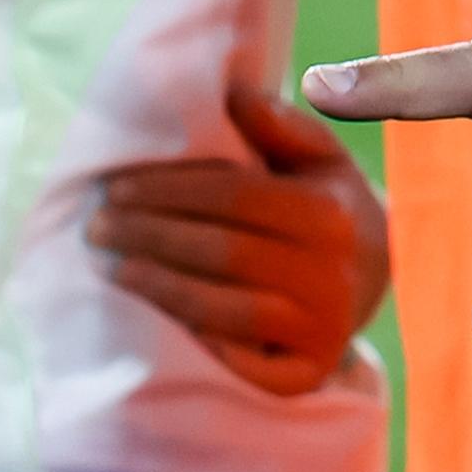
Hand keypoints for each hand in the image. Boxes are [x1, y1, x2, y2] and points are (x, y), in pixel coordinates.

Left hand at [88, 85, 389, 396]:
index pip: (235, 196)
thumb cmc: (325, 207)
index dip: (169, 191)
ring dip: (160, 289)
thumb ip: (281, 126)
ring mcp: (324, 329)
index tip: (114, 188)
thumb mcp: (319, 158)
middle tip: (96, 229)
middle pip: (224, 253)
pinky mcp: (311, 374)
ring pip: (227, 311)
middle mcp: (331, 273)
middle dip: (150, 238)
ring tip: (112, 269)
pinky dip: (202, 347)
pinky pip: (248, 368)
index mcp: (329, 213)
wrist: (375, 279)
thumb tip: (235, 96)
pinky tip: (156, 324)